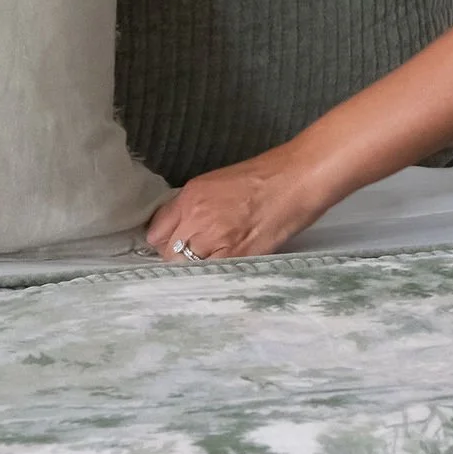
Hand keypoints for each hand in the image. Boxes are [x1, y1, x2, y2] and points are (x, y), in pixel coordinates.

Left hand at [146, 150, 324, 261]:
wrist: (296, 180)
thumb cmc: (264, 176)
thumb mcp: (218, 182)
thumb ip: (194, 205)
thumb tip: (181, 228)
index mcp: (190, 195)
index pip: (156, 231)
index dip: (164, 239)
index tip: (173, 244)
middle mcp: (196, 217)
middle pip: (167, 253)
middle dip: (176, 257)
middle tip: (194, 256)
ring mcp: (215, 239)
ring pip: (186, 269)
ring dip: (194, 269)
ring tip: (210, 264)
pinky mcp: (235, 257)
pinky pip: (209, 276)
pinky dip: (211, 277)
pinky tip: (222, 271)